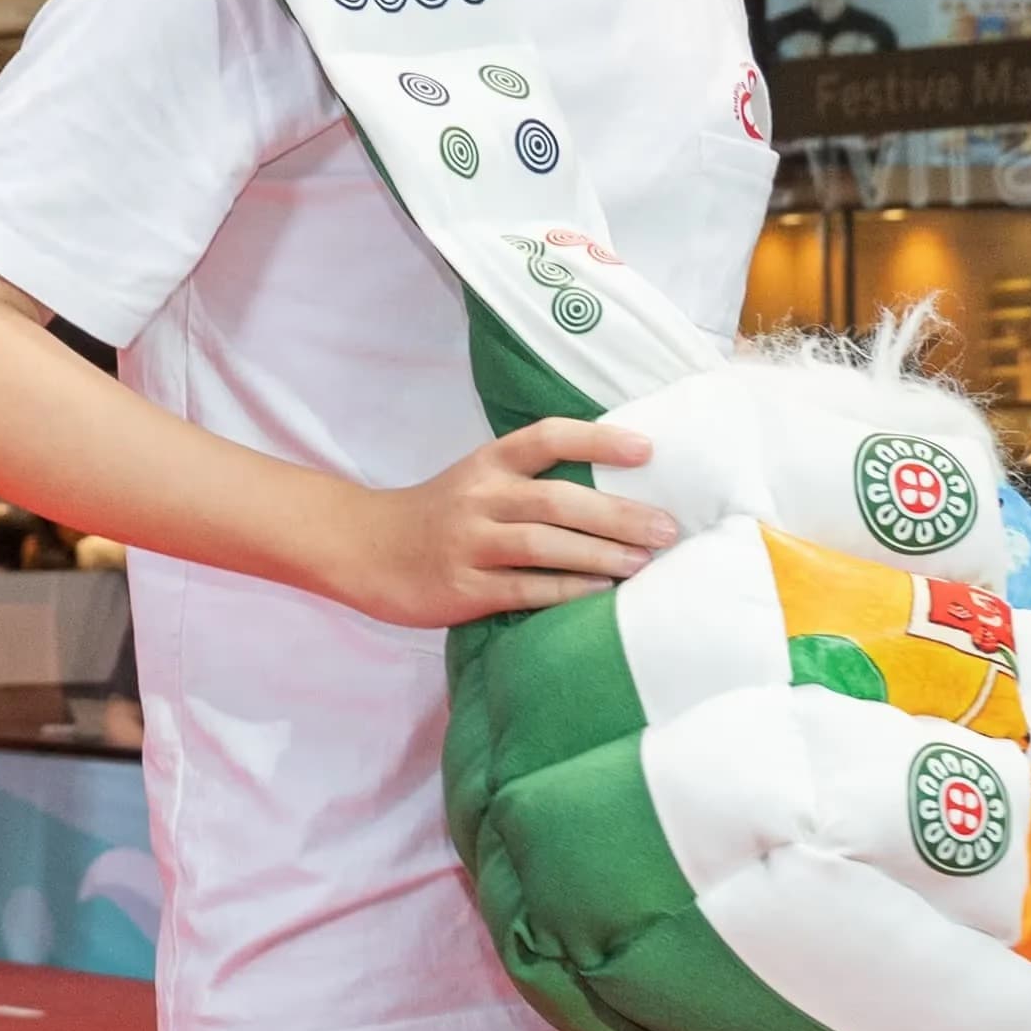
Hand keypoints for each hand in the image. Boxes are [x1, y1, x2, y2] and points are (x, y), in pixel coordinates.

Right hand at [335, 416, 656, 629]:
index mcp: (488, 462)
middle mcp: (480, 496)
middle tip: (666, 527)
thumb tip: (614, 492)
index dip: (600, 440)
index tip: (647, 449)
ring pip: (545, 544)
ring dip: (600, 554)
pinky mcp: (463, 587)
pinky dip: (567, 591)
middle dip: (619, 514)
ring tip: (643, 562)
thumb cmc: (438, 516)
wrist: (364, 549)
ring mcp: (469, 542)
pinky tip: (601, 593)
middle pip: (558, 498)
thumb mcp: (477, 480)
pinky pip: (524, 588)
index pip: (548, 437)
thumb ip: (530, 481)